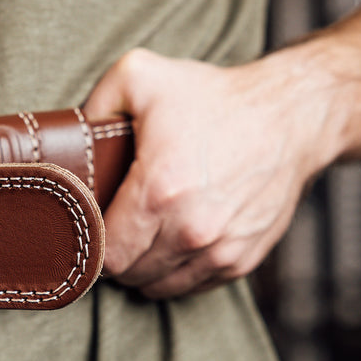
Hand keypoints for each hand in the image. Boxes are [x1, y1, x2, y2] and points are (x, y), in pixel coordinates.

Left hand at [83, 48, 336, 298]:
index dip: (89, 243)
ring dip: (141, 267)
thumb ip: (94, 103)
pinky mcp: (241, 260)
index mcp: (159, 190)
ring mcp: (219, 249)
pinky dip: (173, 271)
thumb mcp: (141, 75)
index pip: (104, 252)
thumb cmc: (215, 97)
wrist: (293, 115)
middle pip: (127, 272)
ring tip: (139, 235)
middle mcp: (191, 229)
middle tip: (111, 226)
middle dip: (112, 253)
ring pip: (156, 285)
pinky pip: (189, 285)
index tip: (87, 226)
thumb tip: (67, 138)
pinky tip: (168, 242)